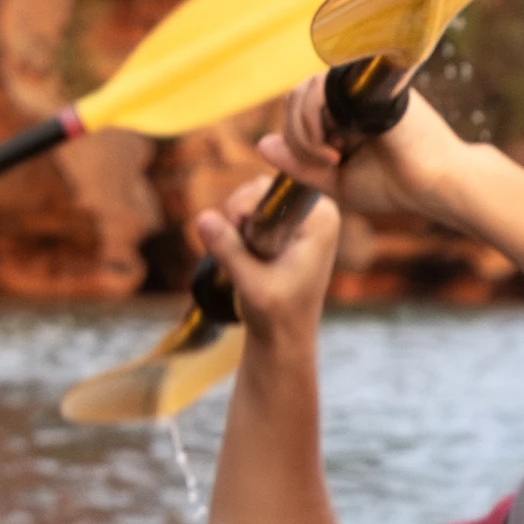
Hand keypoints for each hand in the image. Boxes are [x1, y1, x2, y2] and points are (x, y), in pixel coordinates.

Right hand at [215, 90, 362, 353]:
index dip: (246, 209)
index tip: (243, 238)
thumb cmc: (278, 315)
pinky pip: (246, 209)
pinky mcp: (283, 222)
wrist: (283, 335)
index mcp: (320, 218)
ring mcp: (298, 214)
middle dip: (238, 220)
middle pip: (256, 189)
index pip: (271, 188)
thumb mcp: (252, 285)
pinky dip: (236, 231)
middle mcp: (314, 209)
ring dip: (235, 228)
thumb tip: (202, 217)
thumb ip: (229, 250)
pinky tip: (247, 256)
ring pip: (247, 199)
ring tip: (248, 260)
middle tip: (246, 257)